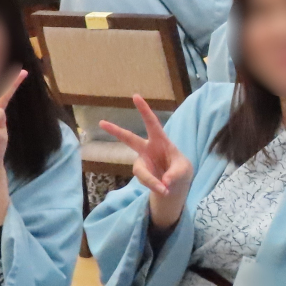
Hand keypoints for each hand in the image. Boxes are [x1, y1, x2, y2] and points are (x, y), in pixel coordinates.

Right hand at [99, 95, 194, 230]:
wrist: (176, 184)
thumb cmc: (180, 169)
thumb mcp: (184, 170)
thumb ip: (175, 174)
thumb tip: (163, 183)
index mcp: (160, 140)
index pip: (152, 123)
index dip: (144, 110)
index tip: (135, 96)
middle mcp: (147, 149)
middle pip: (129, 138)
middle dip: (115, 131)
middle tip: (101, 122)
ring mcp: (142, 161)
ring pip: (141, 172)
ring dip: (152, 181)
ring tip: (166, 189)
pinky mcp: (140, 173)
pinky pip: (145, 181)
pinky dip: (154, 186)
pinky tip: (164, 189)